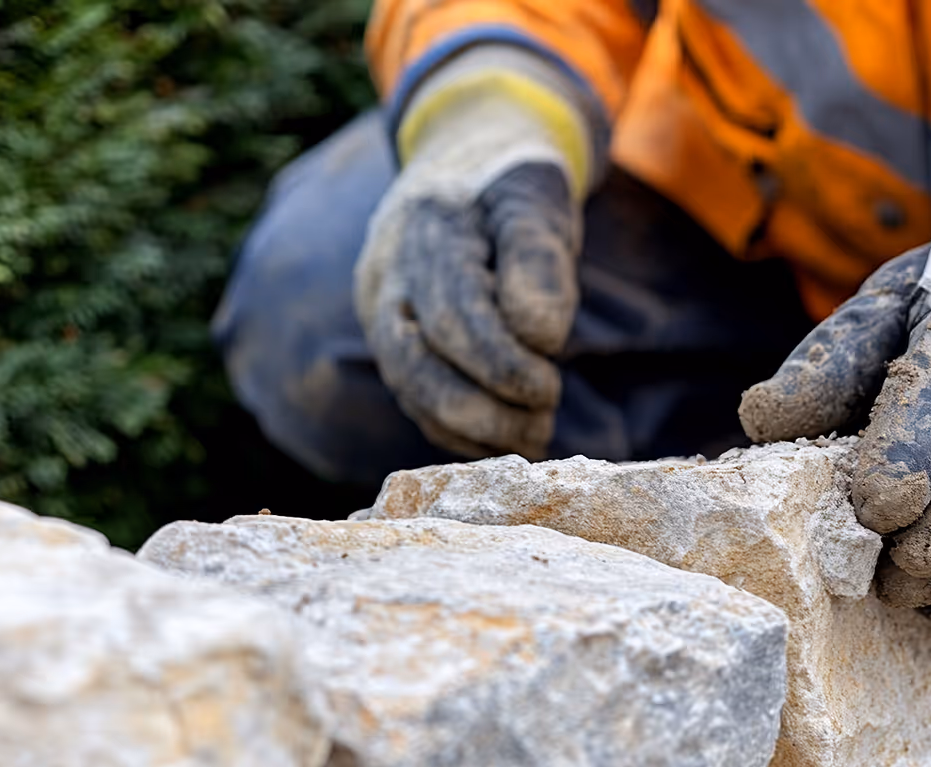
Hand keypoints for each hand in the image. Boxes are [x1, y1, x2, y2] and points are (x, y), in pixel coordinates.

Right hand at [355, 52, 590, 458]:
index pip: (454, 319)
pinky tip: (503, 438)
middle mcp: (389, 275)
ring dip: (472, 429)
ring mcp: (380, 310)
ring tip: (533, 434)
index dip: (502, 366)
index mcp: (428, 231)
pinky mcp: (391, 340)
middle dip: (483, 411)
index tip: (550, 387)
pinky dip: (457, 430)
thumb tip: (539, 338)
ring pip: (409, 390)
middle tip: (543, 424)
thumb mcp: (538, 203)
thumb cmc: (512, 189)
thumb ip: (540, 261)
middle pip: (416, 367)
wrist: (462, 164)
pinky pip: (414, 398)